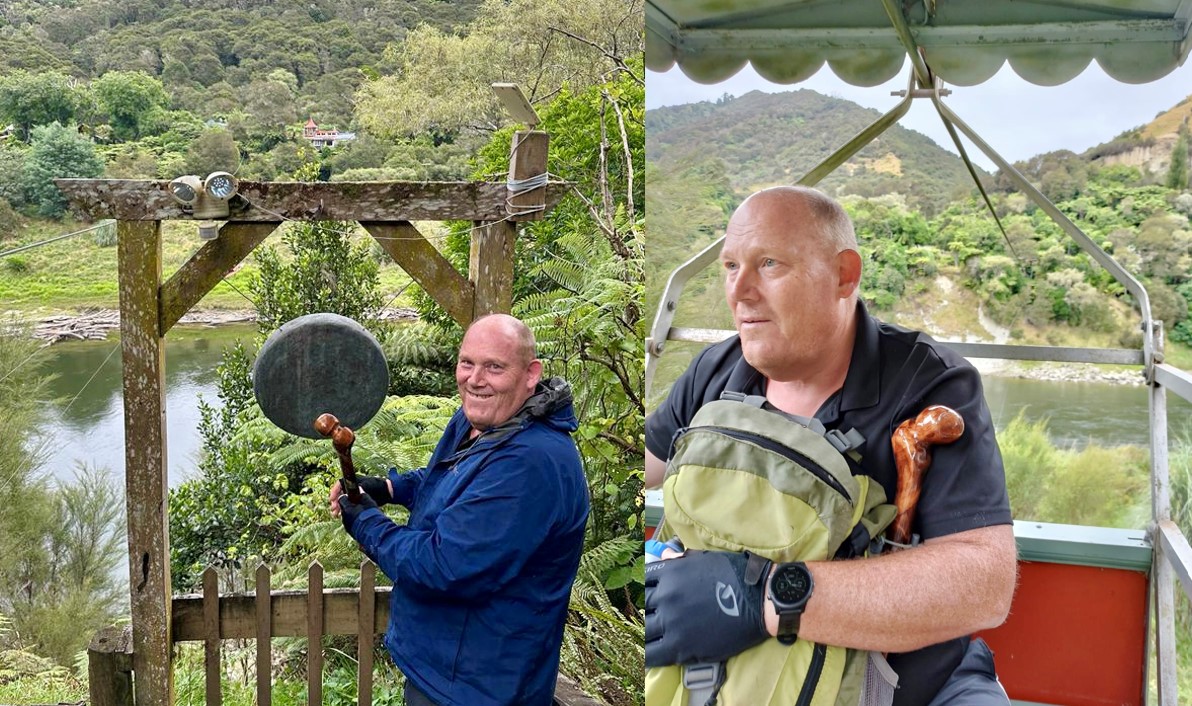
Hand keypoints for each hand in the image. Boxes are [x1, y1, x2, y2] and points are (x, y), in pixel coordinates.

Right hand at [329, 476, 390, 516]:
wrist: (387, 493)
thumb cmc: (377, 487)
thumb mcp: (367, 487)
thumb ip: (357, 490)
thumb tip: (347, 495)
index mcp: (353, 481)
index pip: (339, 484)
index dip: (334, 491)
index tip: (331, 499)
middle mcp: (352, 487)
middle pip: (340, 494)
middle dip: (336, 502)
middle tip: (333, 510)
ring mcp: (354, 494)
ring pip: (343, 500)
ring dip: (338, 507)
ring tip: (335, 515)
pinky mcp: (357, 501)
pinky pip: (348, 505)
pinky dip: (344, 509)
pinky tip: (341, 515)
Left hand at [338, 492, 378, 534]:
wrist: (374, 531)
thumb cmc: (371, 515)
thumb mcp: (368, 502)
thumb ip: (362, 494)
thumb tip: (359, 487)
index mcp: (347, 508)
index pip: (342, 498)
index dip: (347, 496)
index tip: (354, 497)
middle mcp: (344, 516)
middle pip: (344, 507)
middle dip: (350, 505)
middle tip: (359, 506)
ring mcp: (346, 524)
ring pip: (347, 515)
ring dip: (352, 513)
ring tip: (362, 514)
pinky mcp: (349, 531)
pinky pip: (350, 522)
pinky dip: (354, 520)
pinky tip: (362, 520)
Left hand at [645, 550, 769, 666]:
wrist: (760, 599)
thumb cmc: (736, 574)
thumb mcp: (704, 558)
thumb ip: (680, 560)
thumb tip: (664, 556)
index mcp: (670, 573)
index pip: (641, 581)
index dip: (641, 589)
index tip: (644, 595)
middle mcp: (665, 597)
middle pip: (639, 607)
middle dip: (640, 611)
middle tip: (643, 617)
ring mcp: (671, 622)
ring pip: (643, 631)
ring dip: (641, 633)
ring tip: (644, 636)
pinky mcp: (681, 646)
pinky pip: (653, 654)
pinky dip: (647, 655)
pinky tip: (647, 655)